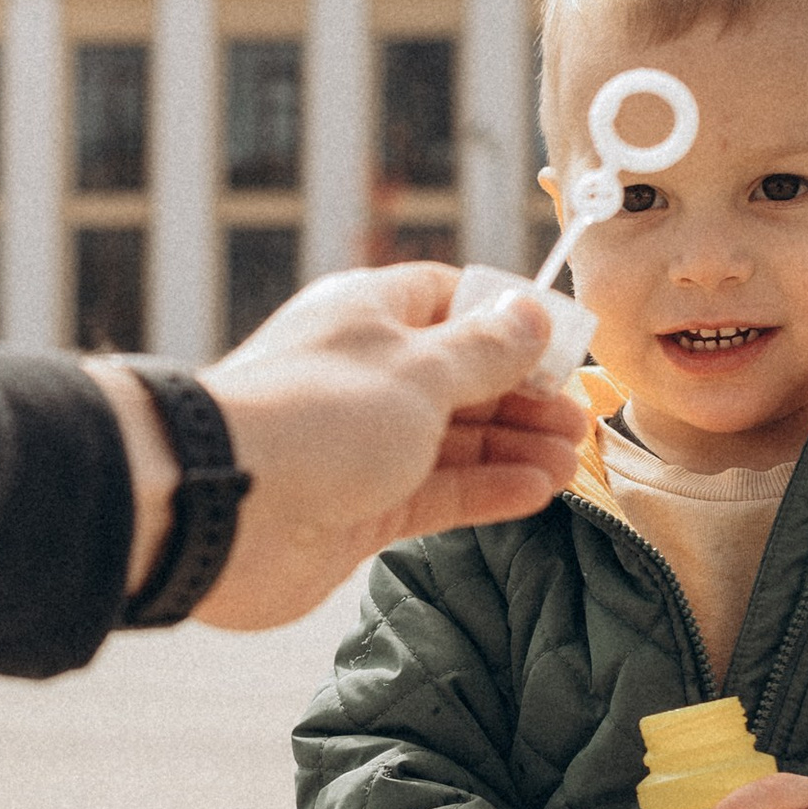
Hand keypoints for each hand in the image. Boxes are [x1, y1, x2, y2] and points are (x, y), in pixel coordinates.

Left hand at [92, 267, 584, 631]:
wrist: (224, 508)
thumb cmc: (317, 418)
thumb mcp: (421, 370)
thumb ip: (484, 351)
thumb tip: (530, 314)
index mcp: (368, 315)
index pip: (450, 300)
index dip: (509, 322)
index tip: (564, 347)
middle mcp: (364, 376)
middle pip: (460, 377)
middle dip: (523, 395)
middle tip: (583, 415)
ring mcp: (360, 446)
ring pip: (453, 440)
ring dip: (515, 447)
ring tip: (573, 458)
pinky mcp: (358, 508)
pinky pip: (436, 493)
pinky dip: (487, 491)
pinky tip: (537, 490)